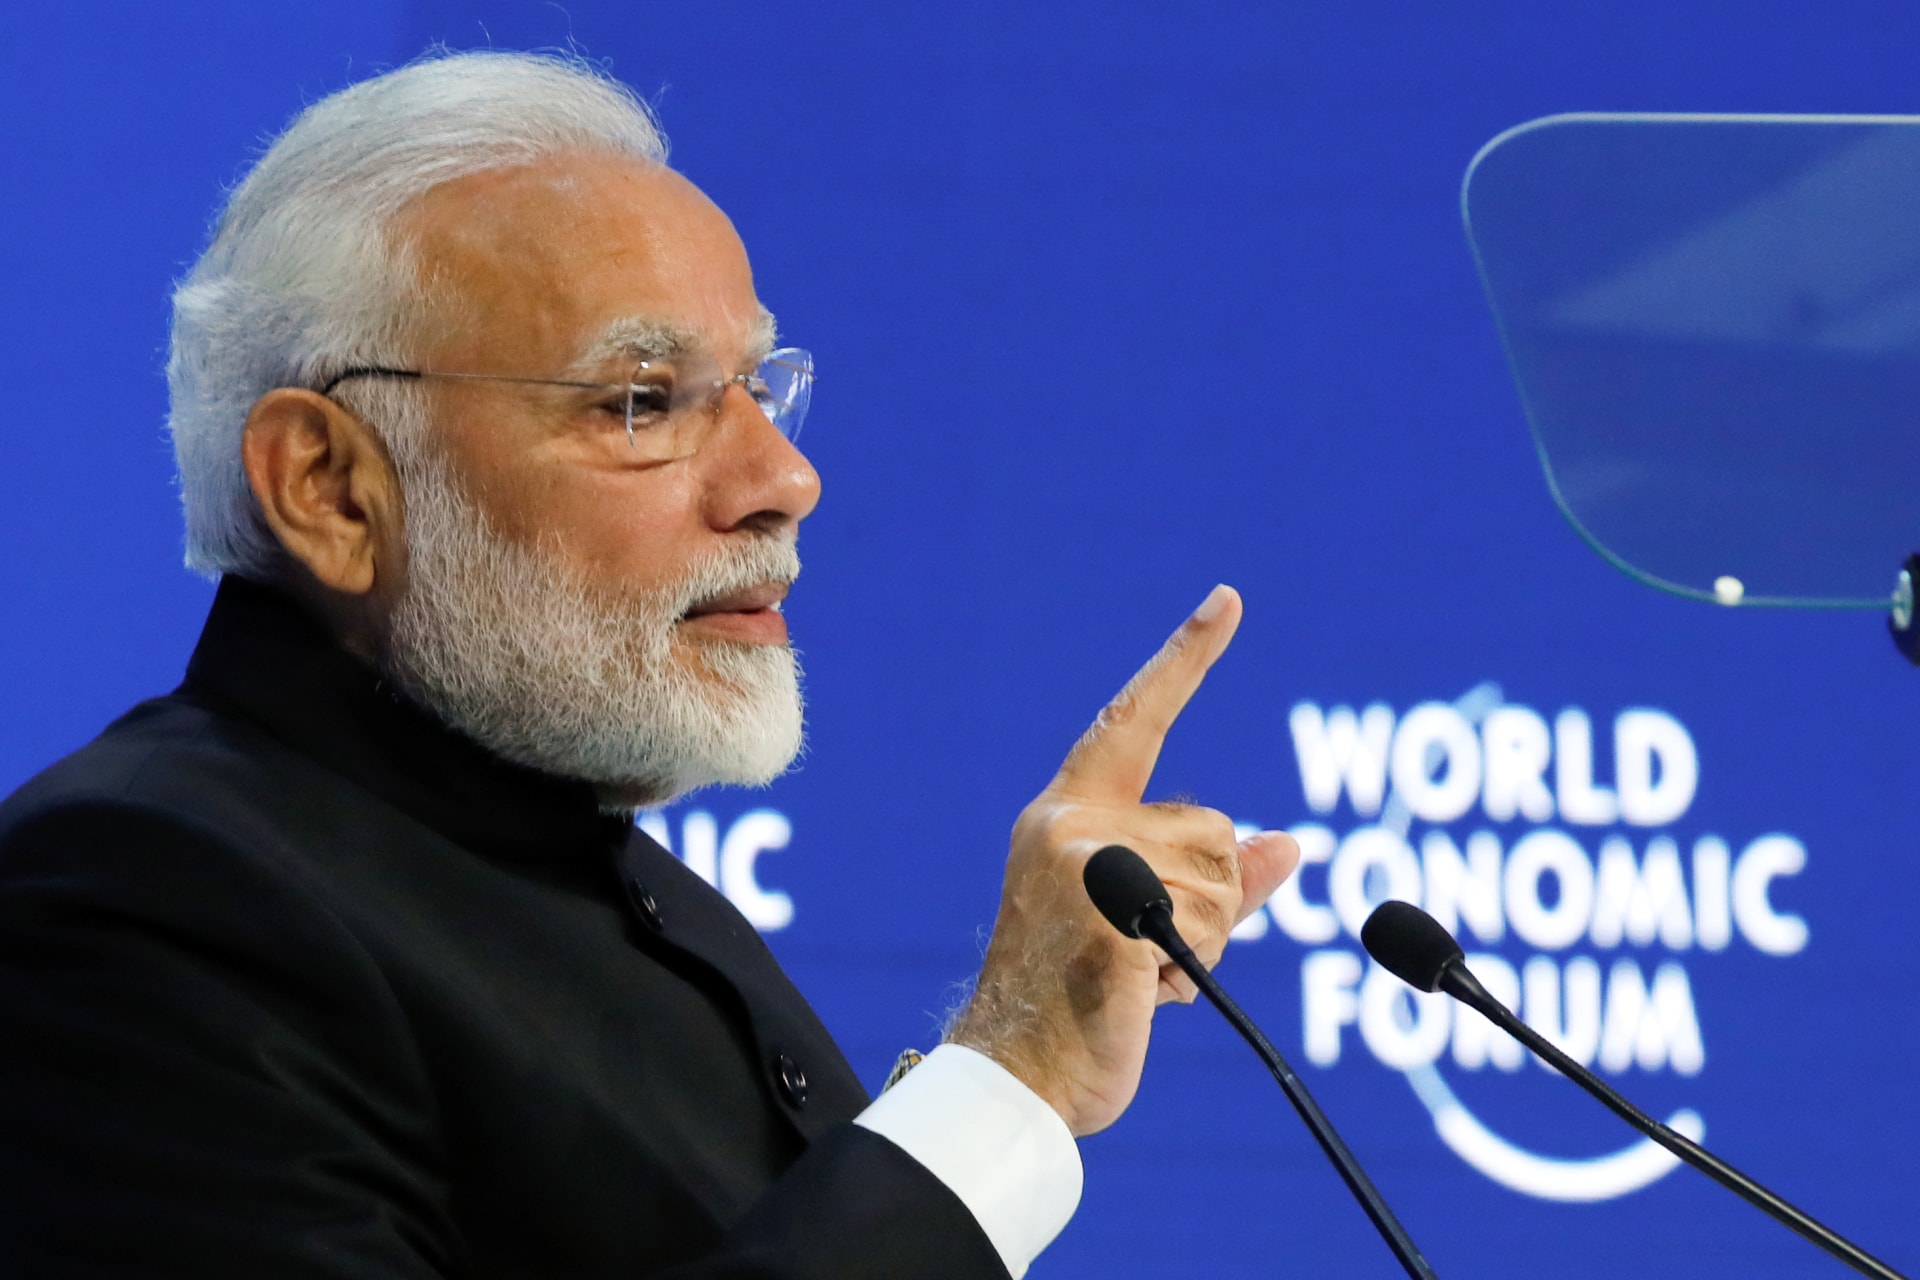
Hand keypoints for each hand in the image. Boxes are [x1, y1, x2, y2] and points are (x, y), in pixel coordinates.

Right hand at [946, 585, 1299, 1135]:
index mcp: (1069, 814)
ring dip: (1201, 945)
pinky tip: (1136, 996)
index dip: (1185, 660)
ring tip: (1135, 978)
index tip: (1229, 601)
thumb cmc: (1079, 1004)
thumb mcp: (1149, 927)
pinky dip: (1191, 973)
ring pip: (1220, 883)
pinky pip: (1207, 928)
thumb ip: (1219, 880)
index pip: (1136, 720)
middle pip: (1214, 830)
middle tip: (1144, 959)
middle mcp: (1070, 824)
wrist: (1017, 1076)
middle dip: (1209, 904)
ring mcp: (1084, 866)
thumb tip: (1289, 845)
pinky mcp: (1106, 916)